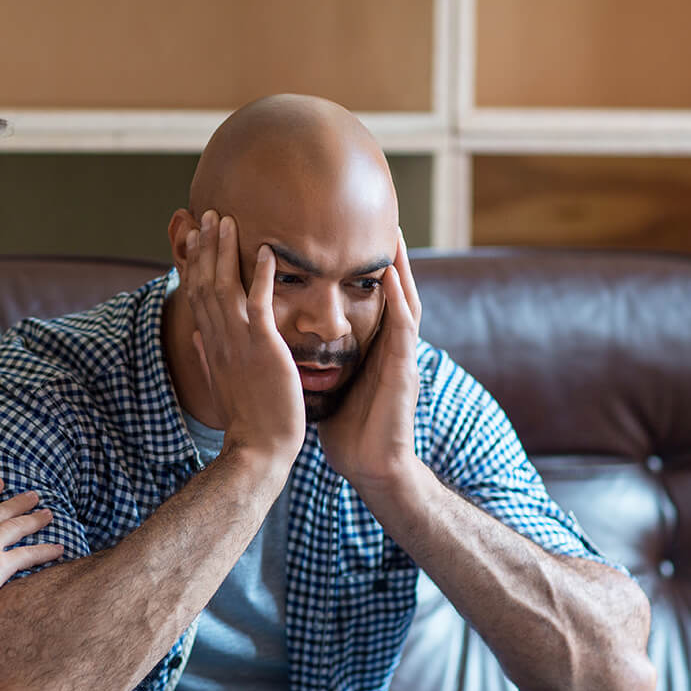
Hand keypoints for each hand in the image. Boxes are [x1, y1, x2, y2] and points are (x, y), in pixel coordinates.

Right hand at [185, 209, 304, 466]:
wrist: (260, 448)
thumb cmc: (248, 420)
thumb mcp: (221, 384)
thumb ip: (207, 356)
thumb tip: (195, 337)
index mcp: (211, 346)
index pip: (197, 296)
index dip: (194, 264)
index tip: (194, 238)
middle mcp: (219, 339)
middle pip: (205, 283)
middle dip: (205, 247)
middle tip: (207, 215)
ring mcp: (239, 342)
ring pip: (225, 287)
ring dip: (226, 251)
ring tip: (227, 221)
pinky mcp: (263, 348)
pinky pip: (259, 304)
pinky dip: (262, 276)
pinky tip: (267, 252)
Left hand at [317, 228, 422, 488]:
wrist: (369, 468)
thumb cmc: (349, 433)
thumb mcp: (330, 388)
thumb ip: (319, 365)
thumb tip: (286, 350)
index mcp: (373, 352)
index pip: (372, 303)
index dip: (365, 272)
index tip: (353, 240)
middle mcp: (390, 349)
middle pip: (393, 294)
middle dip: (391, 259)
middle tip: (385, 222)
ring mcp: (400, 359)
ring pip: (405, 302)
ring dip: (402, 268)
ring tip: (394, 235)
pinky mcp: (403, 371)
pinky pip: (403, 328)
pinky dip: (399, 299)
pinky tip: (391, 274)